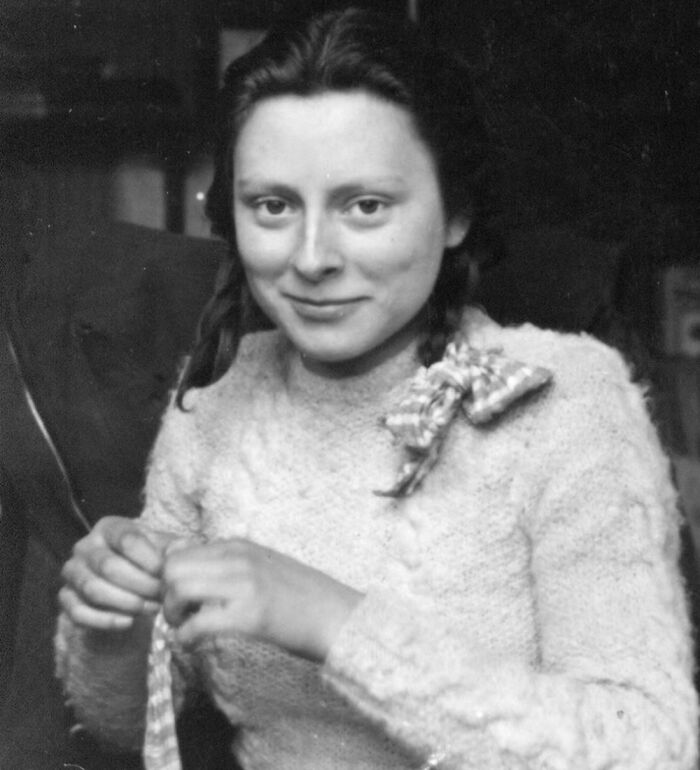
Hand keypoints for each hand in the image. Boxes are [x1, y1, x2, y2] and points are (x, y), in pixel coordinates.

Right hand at [59, 516, 177, 630]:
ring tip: (151, 609)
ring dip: (127, 603)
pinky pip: (79, 613)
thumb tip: (179, 553)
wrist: (129, 590)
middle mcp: (84, 546)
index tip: (166, 574)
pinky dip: (106, 620)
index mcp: (109, 527)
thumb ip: (173, 549)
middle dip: (140, 584)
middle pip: (109, 566)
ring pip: (94, 590)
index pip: (127, 539)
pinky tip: (129, 622)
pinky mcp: (65, 598)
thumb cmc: (149, 564)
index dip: (149, 559)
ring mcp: (72, 572)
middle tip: (161, 596)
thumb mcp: (163, 551)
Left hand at [161, 538, 362, 661]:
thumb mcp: (259, 566)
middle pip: (172, 567)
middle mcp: (238, 557)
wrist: (336, 614)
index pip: (179, 551)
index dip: (169, 578)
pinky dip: (186, 637)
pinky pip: (197, 623)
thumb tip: (181, 564)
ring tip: (187, 627)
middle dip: (165, 594)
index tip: (180, 597)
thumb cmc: (297, 596)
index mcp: (238, 545)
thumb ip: (225, 563)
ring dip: (173, 614)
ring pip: (178, 588)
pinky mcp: (250, 615)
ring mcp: (244, 583)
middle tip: (179, 615)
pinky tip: (195, 643)